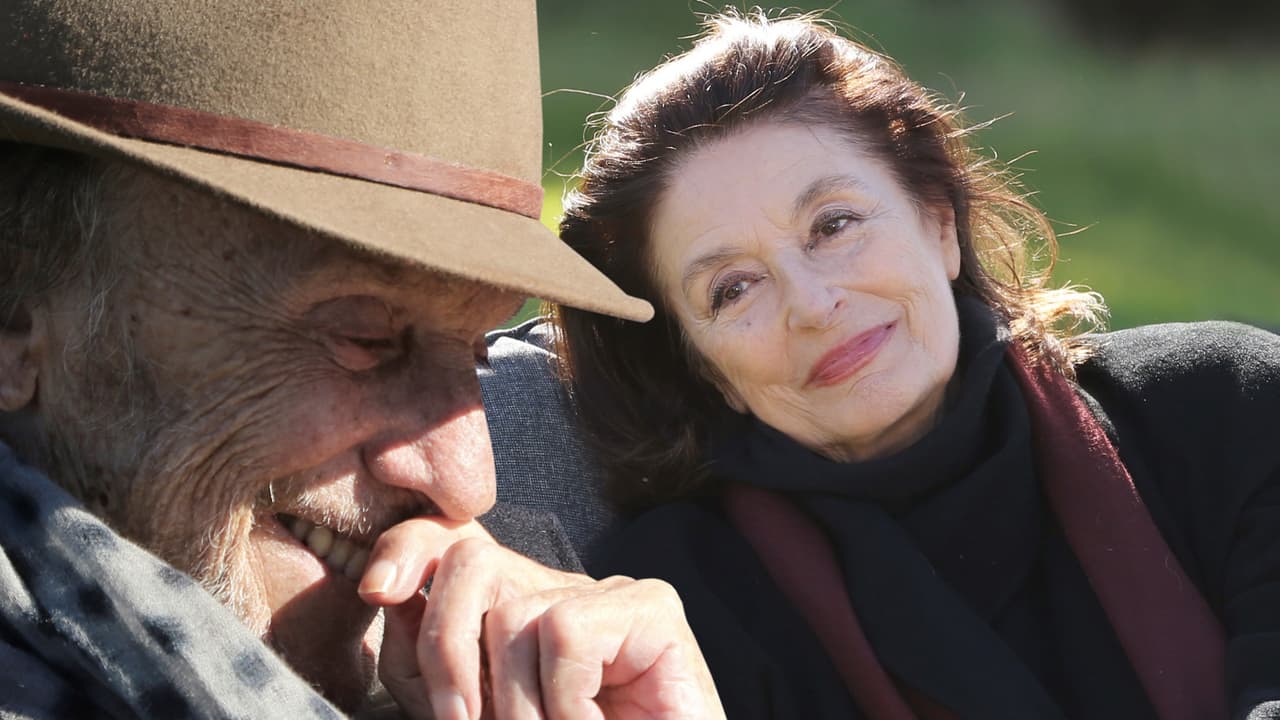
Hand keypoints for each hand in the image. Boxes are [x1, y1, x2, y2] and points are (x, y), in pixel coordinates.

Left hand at [358, 517, 724, 719]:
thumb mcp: (476, 716)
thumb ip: (428, 673)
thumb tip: (389, 600)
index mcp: (513, 610)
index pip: (448, 543)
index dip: (407, 549)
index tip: (377, 592)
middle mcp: (558, 590)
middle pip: (471, 562)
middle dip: (445, 645)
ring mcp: (609, 592)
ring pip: (513, 614)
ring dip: (517, 708)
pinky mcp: (653, 605)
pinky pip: (565, 630)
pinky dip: (567, 703)